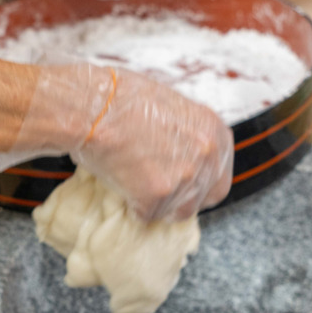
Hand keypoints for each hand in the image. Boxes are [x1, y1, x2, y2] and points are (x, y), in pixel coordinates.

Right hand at [1, 64, 233, 221]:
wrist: (92, 105)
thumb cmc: (120, 97)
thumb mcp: (169, 105)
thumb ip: (184, 133)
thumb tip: (178, 151)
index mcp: (215, 130)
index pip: (220, 174)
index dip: (200, 184)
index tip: (184, 186)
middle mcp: (208, 155)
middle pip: (205, 198)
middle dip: (182, 199)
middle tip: (159, 192)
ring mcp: (184, 178)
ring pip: (177, 212)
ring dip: (158, 206)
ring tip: (134, 186)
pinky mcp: (158, 196)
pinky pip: (147, 215)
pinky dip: (132, 207)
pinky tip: (120, 184)